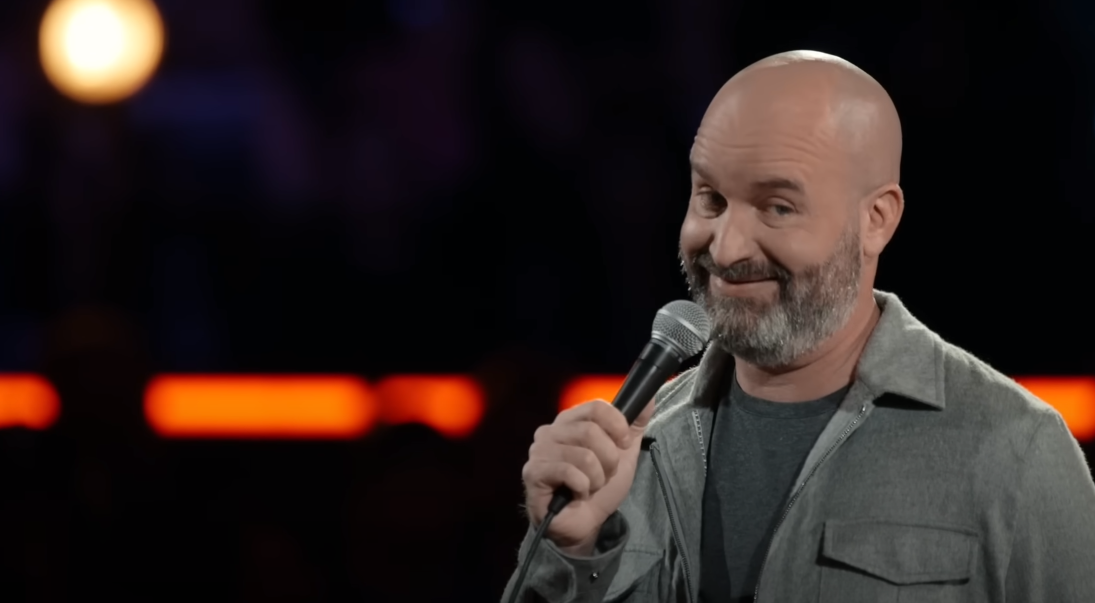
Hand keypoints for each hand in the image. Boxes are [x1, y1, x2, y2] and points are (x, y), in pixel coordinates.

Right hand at [521, 398, 655, 555]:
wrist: (584, 524)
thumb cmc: (600, 487)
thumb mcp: (624, 454)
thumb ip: (634, 425)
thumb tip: (648, 398)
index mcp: (570, 421)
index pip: (596, 407)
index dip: (617, 426)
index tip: (623, 445)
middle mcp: (551, 431)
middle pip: (591, 432)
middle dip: (608, 460)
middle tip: (604, 475)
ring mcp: (539, 451)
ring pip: (584, 455)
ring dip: (597, 478)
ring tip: (590, 487)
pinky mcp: (533, 472)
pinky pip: (569, 472)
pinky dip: (582, 488)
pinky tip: (577, 494)